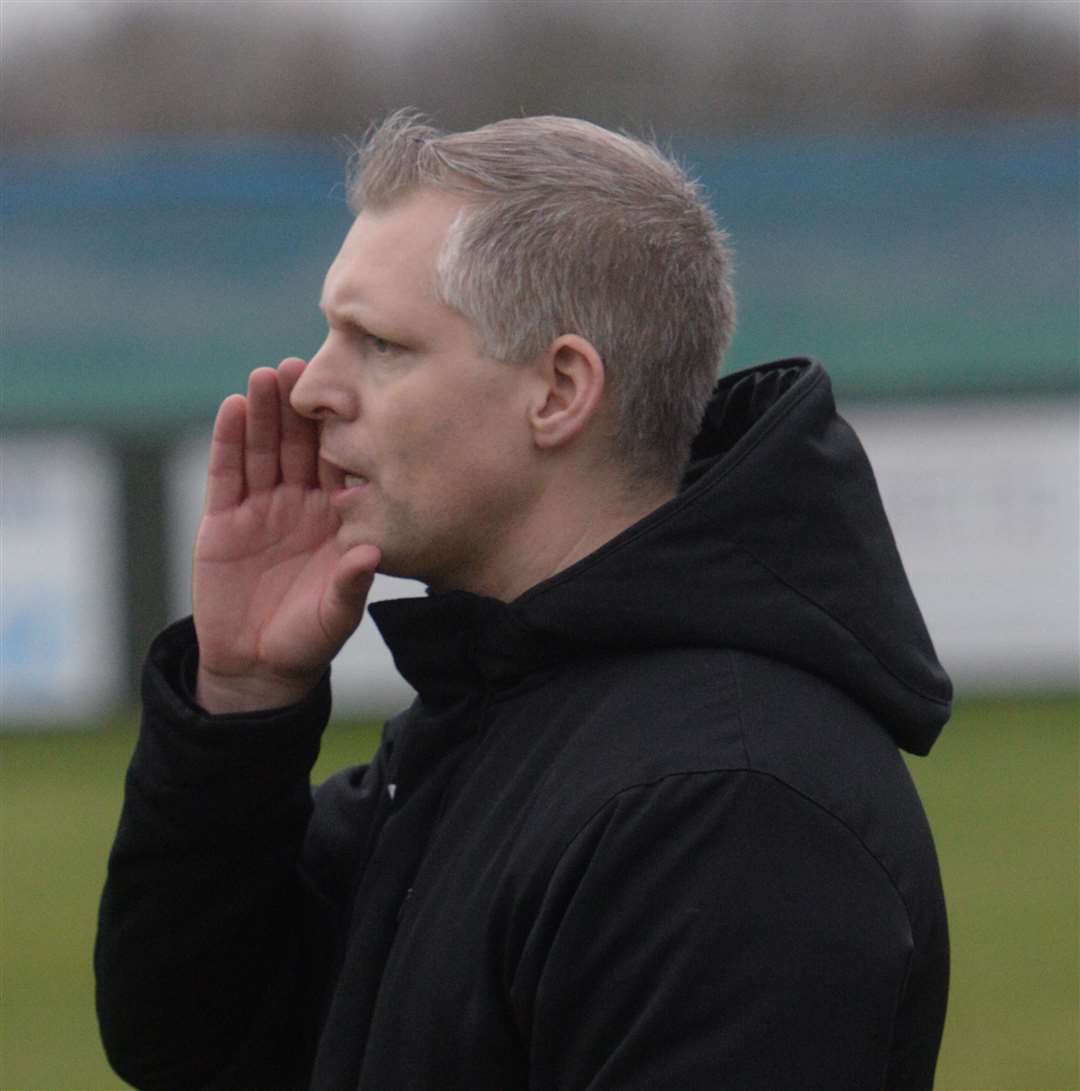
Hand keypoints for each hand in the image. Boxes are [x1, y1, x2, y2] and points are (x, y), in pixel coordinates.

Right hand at [192, 359, 379, 713]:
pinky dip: (228, 441)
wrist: (256, 666)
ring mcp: (261, 508)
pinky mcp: (223, 519)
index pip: (340, 466)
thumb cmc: (308, 639)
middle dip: (300, 409)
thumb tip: (370, 553)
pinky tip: (233, 407)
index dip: (343, 432)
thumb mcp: (335, 614)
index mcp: (335, 519)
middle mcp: (300, 505)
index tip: (351, 395)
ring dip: (263, 413)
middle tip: (303, 366)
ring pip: (262, 450)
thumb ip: (351, 583)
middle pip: (299, 446)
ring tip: (266, 376)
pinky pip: (227, 473)